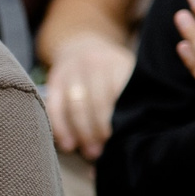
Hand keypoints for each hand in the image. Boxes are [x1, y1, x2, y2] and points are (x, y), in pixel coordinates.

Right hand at [45, 34, 134, 157]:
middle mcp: (95, 63)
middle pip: (97, 102)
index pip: (119, 95)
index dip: (119, 120)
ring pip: (76, 105)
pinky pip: (54, 106)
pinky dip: (60, 127)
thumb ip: (132, 95)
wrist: (83, 43)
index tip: (121, 140)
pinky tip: (67, 144)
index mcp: (118, 63)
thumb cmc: (113, 70)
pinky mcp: (55, 78)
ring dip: (82, 133)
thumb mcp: (127, 71)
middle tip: (105, 152)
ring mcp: (73, 70)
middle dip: (100, 131)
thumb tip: (139, 132)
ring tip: (90, 152)